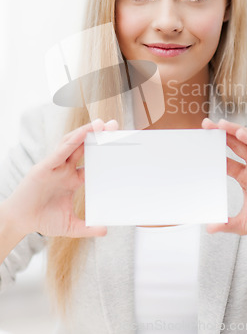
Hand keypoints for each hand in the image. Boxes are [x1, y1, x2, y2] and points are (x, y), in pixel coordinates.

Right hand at [4, 118, 118, 238]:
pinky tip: (84, 132)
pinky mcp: (45, 167)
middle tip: (115, 125)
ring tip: (101, 123)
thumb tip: (105, 231)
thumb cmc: (42, 220)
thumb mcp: (70, 225)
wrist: (19, 222)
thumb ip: (87, 227)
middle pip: (85, 147)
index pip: (92, 162)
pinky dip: (73, 140)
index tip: (119, 145)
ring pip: (73, 143)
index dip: (104, 153)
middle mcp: (65, 169)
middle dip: (98, 135)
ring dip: (86, 132)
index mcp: (73, 179)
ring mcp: (55, 166)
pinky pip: (61, 150)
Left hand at [202, 118, 246, 239]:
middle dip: (221, 133)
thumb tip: (209, 228)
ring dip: (235, 131)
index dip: (215, 150)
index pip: (226, 159)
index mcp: (245, 176)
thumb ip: (227, 223)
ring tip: (221, 123)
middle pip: (235, 145)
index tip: (201, 143)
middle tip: (206, 124)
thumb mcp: (244, 223)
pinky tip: (240, 132)